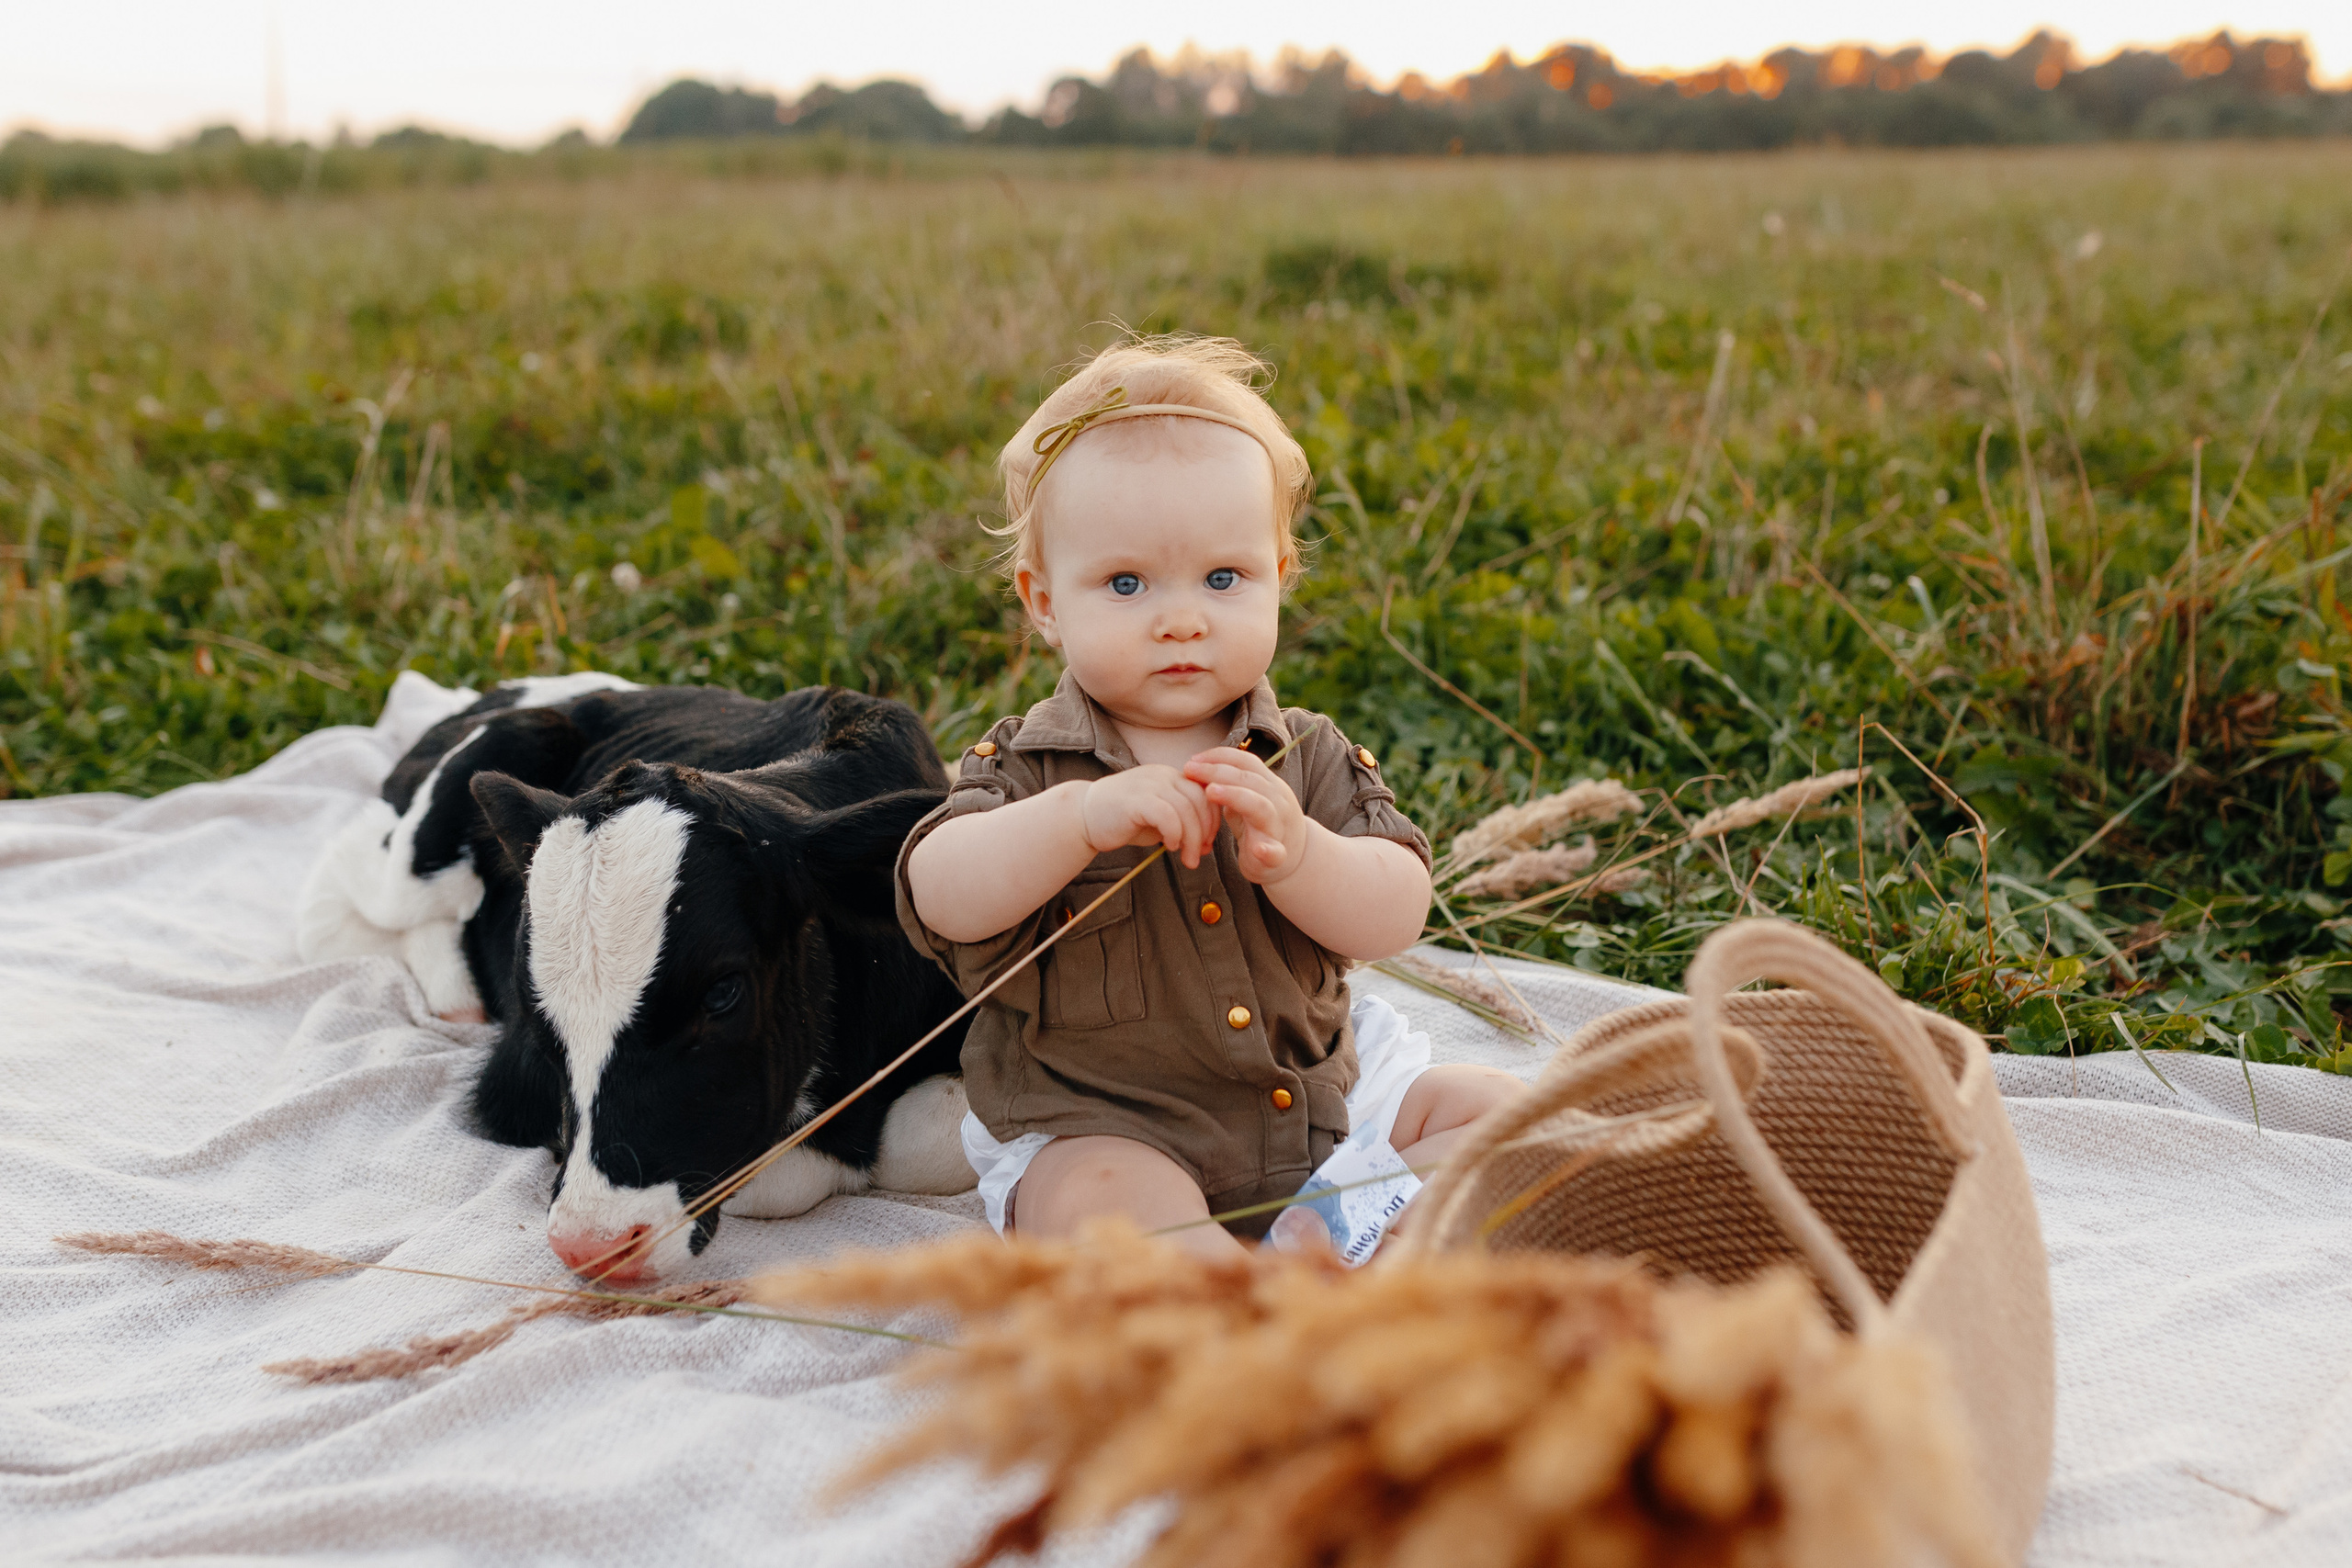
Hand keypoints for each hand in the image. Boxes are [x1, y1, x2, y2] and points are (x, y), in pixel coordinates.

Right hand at [1077, 766, 1220, 867]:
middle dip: (1206, 830)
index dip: (1213, 818)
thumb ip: (1181, 822)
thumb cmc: (1121, 820)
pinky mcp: (1137, 799)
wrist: (1083, 817)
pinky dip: (1175, 834)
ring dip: (1192, 838)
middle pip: (1201, 799)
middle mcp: (1162, 775)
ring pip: (1186, 809)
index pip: (1205, 791)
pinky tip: (1170, 846)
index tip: (1209, 841)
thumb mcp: (1158, 817)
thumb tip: (1205, 841)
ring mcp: (1149, 784)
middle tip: (1201, 853)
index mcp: (1170, 776)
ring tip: (1188, 859)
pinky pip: (1168, 816)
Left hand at [1184, 747, 1307, 883]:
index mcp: (1270, 786)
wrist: (1294, 859)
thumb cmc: (1261, 826)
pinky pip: (1276, 851)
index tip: (1193, 759)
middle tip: (1190, 770)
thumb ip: (1228, 787)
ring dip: (1236, 796)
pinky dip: (1268, 850)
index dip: (1219, 757)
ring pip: (1262, 808)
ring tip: (1211, 792)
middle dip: (1217, 772)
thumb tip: (1197, 769)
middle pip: (1250, 780)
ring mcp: (1279, 828)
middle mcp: (1278, 802)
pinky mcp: (1278, 856)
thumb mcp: (1245, 801)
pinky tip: (1258, 849)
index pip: (1247, 762)